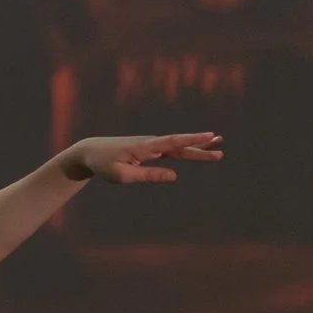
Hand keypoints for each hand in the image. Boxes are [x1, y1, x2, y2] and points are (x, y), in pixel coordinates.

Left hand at [60, 132, 223, 184]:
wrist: (91, 151)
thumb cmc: (104, 164)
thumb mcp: (124, 175)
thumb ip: (149, 175)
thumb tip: (174, 176)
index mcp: (144, 148)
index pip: (172, 143)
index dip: (192, 140)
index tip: (209, 136)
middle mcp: (151, 143)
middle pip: (180, 145)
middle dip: (201, 148)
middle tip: (221, 149)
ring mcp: (151, 146)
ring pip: (178, 147)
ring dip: (197, 147)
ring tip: (217, 146)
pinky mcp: (149, 150)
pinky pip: (170, 150)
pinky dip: (185, 149)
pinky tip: (197, 150)